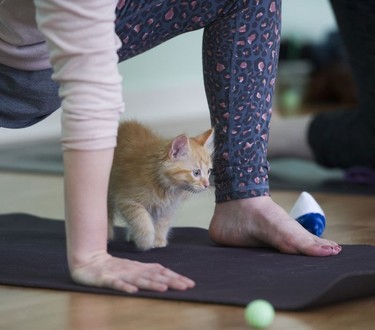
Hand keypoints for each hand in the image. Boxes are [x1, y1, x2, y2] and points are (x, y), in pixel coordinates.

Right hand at [70, 251, 194, 292]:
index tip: (190, 284)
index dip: (175, 277)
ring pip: (138, 279)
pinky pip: (116, 284)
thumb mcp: (133, 269)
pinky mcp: (106, 279)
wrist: (88, 261)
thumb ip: (148, 272)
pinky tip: (133, 291)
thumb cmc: (113, 267)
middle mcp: (133, 270)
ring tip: (165, 289)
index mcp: (140, 268)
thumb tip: (168, 276)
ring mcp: (120, 274)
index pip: (161, 272)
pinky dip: (125, 287)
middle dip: (171, 281)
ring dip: (152, 284)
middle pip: (154, 276)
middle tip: (186, 287)